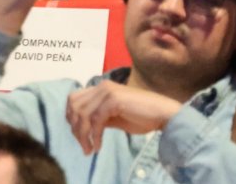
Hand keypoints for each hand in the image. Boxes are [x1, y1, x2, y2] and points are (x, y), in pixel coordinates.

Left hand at [66, 80, 181, 153]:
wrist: (164, 114)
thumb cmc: (143, 116)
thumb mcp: (114, 117)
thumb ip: (99, 117)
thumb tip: (83, 127)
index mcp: (100, 88)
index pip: (74, 99)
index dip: (71, 117)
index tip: (78, 135)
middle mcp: (101, 86)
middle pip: (74, 106)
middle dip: (75, 128)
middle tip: (83, 145)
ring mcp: (107, 92)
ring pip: (83, 114)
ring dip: (83, 135)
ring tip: (89, 149)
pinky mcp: (114, 100)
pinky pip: (96, 120)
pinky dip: (95, 136)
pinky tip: (98, 146)